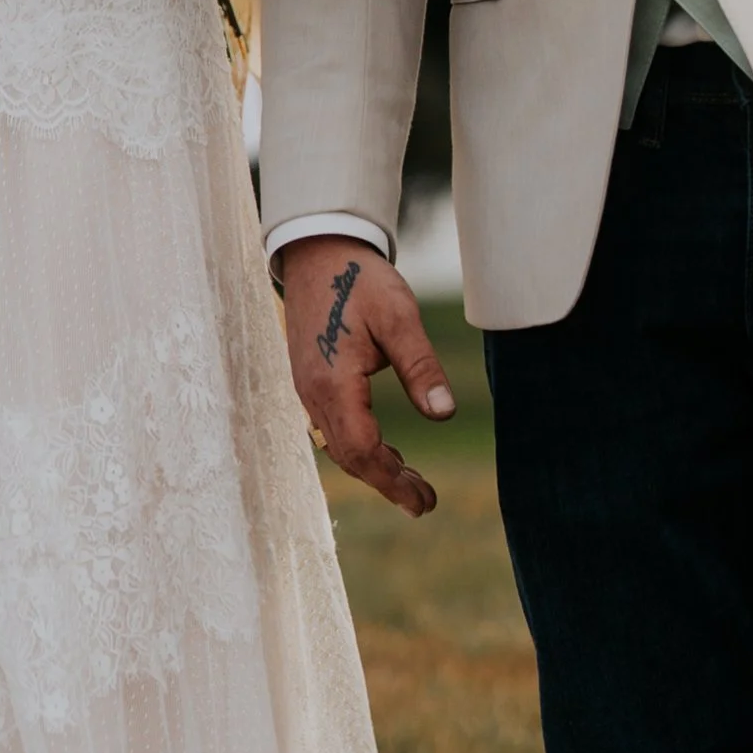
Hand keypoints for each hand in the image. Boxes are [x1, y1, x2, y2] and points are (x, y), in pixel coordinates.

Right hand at [279, 236, 453, 518]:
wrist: (316, 251)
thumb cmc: (359, 278)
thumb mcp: (398, 316)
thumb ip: (420, 365)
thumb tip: (444, 412)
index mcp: (334, 383)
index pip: (363, 451)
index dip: (394, 482)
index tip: (425, 502)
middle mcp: (313, 394)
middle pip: (349, 457)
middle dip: (387, 483)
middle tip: (425, 501)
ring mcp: (308, 389)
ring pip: (340, 446)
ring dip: (374, 467)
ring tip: (412, 482)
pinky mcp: (311, 380)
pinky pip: (333, 428)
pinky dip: (360, 447)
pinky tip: (384, 448)